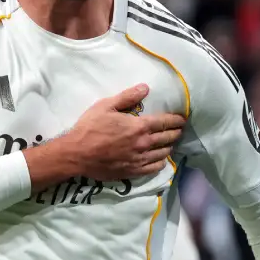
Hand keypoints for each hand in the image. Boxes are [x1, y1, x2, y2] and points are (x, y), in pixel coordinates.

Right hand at [64, 85, 184, 180]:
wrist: (77, 154)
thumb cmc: (89, 128)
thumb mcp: (105, 106)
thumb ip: (127, 97)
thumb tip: (145, 88)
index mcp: (139, 126)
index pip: (165, 122)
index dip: (176, 120)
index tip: (182, 118)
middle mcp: (144, 143)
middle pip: (168, 137)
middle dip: (176, 132)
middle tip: (180, 129)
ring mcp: (140, 159)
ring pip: (163, 153)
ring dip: (170, 146)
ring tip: (172, 142)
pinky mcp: (134, 171)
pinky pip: (154, 168)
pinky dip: (161, 162)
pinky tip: (162, 159)